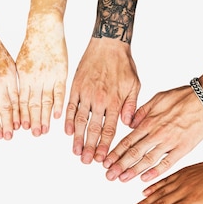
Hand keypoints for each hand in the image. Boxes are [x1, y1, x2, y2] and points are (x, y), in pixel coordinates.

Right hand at [0, 36, 19, 140]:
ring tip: (0, 136)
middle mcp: (1, 82)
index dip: (20, 115)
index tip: (22, 128)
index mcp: (12, 78)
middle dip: (10, 124)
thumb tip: (18, 99)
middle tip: (11, 137)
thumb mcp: (10, 65)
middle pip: (7, 107)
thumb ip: (13, 83)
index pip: (18, 101)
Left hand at [16, 19, 67, 136]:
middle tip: (32, 135)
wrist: (45, 27)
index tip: (19, 129)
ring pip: (44, 102)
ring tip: (43, 131)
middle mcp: (34, 79)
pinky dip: (57, 105)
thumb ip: (21, 82)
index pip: (20, 102)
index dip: (20, 116)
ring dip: (43, 118)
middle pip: (31, 105)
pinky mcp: (60, 73)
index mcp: (23, 78)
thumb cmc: (32, 45)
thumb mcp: (20, 63)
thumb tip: (17, 98)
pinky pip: (59, 92)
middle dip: (31, 122)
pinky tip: (56, 117)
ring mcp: (48, 77)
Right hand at [65, 38, 138, 163]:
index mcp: (115, 101)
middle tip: (87, 162)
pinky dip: (69, 120)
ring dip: (78, 138)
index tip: (102, 159)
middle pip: (94, 129)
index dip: (105, 145)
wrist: (109, 41)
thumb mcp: (134, 84)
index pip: (109, 129)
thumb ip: (131, 106)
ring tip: (76, 152)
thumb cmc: (123, 64)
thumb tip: (128, 124)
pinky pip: (71, 106)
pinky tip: (68, 132)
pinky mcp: (76, 87)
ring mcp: (86, 94)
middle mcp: (100, 100)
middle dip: (90, 147)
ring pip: (81, 121)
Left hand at [103, 85, 202, 182]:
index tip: (106, 163)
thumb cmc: (183, 97)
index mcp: (148, 122)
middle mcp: (156, 134)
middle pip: (133, 153)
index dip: (115, 153)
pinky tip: (145, 179)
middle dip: (119, 166)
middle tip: (109, 176)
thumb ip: (141, 112)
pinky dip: (155, 172)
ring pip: (147, 160)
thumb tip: (129, 124)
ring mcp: (169, 142)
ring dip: (133, 171)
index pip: (127, 141)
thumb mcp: (156, 99)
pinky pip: (167, 162)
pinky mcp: (183, 148)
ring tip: (122, 179)